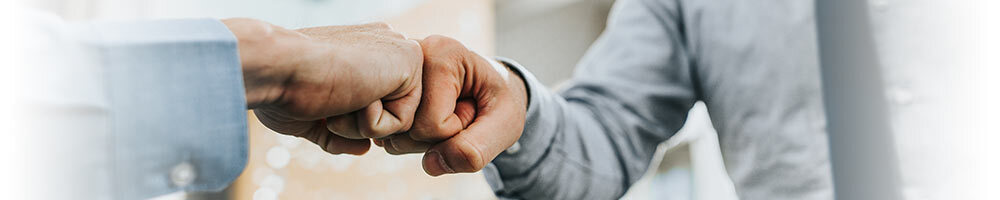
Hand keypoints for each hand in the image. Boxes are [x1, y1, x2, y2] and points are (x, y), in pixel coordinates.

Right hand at [224, 18, 422, 154]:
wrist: (274, 67)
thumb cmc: (281, 88)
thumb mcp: (310, 115)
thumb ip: (339, 130)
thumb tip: (365, 148)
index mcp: (363, 51)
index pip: (376, 103)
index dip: (349, 119)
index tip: (323, 103)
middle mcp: (384, 45)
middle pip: (388, 115)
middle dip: (354, 123)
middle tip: (327, 99)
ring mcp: (398, 51)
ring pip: (397, 121)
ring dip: (359, 125)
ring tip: (337, 96)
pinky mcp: (409, 61)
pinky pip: (402, 123)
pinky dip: (369, 123)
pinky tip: (349, 93)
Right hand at [381, 35, 527, 175]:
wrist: (490, 88)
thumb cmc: (500, 102)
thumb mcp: (505, 124)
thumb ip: (476, 148)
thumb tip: (430, 164)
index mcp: (442, 53)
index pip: (431, 124)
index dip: (455, 130)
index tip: (471, 107)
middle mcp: (409, 55)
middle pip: (406, 130)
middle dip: (436, 136)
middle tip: (457, 110)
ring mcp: (391, 74)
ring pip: (392, 136)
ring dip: (421, 137)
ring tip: (443, 111)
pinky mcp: (383, 91)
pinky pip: (386, 133)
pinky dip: (407, 135)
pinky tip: (425, 115)